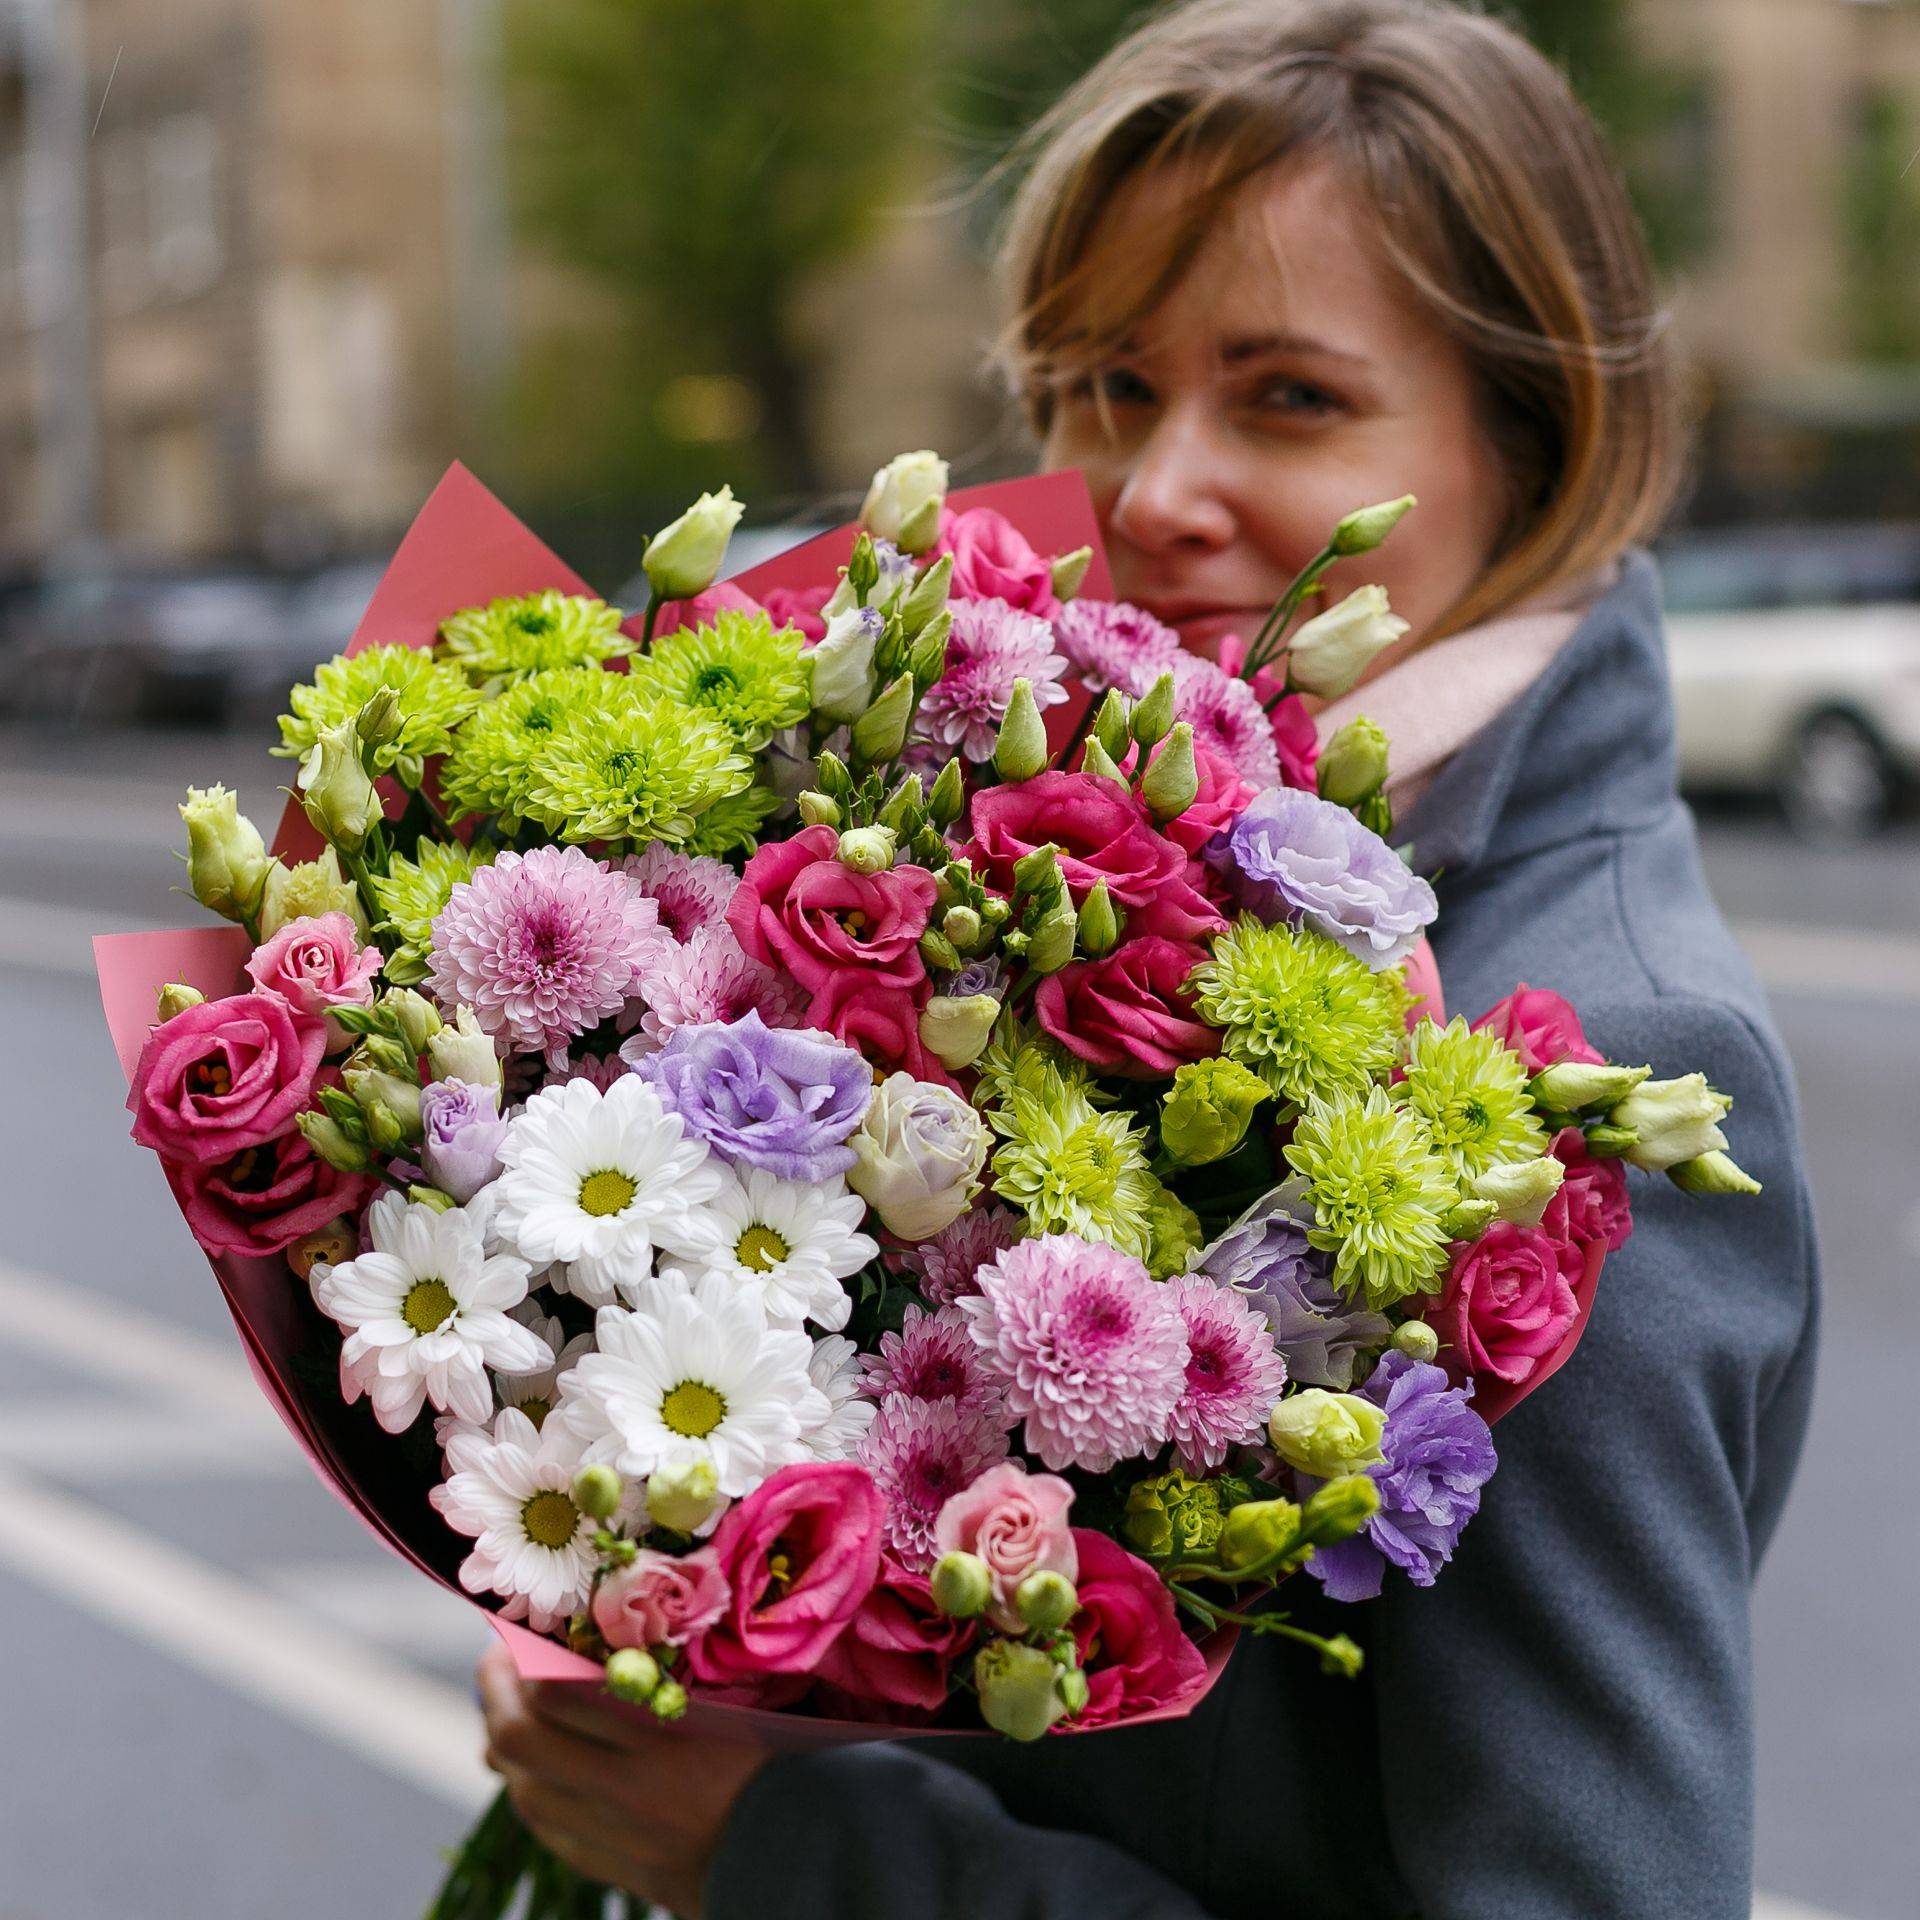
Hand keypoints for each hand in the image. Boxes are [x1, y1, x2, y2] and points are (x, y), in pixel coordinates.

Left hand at [478, 1639, 771, 1916]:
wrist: (805, 1853)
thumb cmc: (782, 1761)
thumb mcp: (736, 1701)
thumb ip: (674, 1676)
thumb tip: (607, 1640)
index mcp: (664, 1740)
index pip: (559, 1693)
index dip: (524, 1659)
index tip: (522, 1634)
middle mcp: (630, 1791)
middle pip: (522, 1742)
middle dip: (494, 1695)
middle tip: (494, 1664)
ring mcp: (619, 1837)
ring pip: (525, 1792)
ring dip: (504, 1748)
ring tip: (505, 1716)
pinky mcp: (620, 1870)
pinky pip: (551, 1833)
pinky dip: (532, 1795)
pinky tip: (534, 1775)